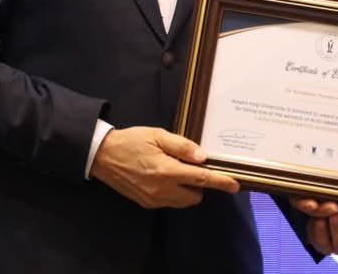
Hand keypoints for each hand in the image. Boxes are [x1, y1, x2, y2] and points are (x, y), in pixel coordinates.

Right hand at [90, 126, 238, 208]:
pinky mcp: (146, 203)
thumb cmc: (132, 141)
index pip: (201, 179)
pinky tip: (164, 177)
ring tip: (175, 170)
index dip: (220, 182)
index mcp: (166, 171)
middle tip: (191, 167)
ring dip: (186, 190)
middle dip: (199, 184)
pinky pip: (169, 202)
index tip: (235, 185)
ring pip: (183, 201)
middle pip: (195, 196)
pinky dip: (173, 192)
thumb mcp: (158, 135)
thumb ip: (182, 146)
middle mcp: (161, 189)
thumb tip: (203, 158)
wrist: (102, 155)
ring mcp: (153, 199)